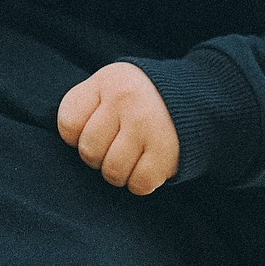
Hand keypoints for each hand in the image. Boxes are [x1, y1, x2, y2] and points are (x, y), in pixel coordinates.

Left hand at [57, 63, 180, 195]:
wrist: (196, 97)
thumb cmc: (140, 99)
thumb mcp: (111, 85)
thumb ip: (87, 107)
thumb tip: (70, 143)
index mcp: (108, 81)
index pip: (68, 124)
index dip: (76, 136)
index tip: (94, 130)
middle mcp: (127, 100)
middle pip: (89, 152)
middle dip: (99, 156)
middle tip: (117, 145)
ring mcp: (147, 125)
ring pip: (112, 172)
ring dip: (119, 173)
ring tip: (132, 156)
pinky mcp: (167, 151)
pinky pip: (139, 184)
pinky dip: (140, 183)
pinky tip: (147, 165)